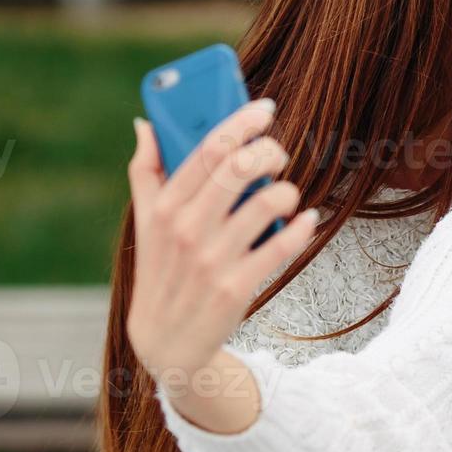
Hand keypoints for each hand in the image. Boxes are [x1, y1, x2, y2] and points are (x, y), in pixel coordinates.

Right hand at [125, 100, 318, 390]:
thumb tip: (144, 124)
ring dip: (286, 190)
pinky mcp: (236, 288)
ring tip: (285, 193)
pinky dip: (302, 228)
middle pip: (238, 168)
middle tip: (278, 154)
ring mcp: (212, 259)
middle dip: (269, 151)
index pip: (207, 149)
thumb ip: (145, 171)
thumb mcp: (145, 222)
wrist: (165, 342)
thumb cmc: (160, 270)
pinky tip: (308, 219)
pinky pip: (280, 248)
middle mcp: (187, 229)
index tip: (264, 109)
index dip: (241, 122)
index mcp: (165, 206)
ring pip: (265, 203)